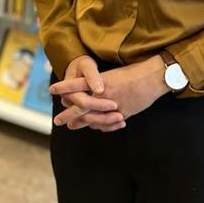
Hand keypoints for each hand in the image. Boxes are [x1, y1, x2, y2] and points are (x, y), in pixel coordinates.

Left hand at [52, 55, 169, 129]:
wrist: (151, 78)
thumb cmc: (133, 74)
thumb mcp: (112, 76)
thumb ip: (99, 85)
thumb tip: (88, 91)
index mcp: (100, 81)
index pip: (77, 84)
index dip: (64, 87)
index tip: (52, 89)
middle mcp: (103, 93)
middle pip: (80, 106)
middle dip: (68, 114)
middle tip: (57, 121)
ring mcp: (112, 105)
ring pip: (92, 118)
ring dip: (81, 123)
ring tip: (71, 126)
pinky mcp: (122, 113)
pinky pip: (107, 123)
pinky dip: (100, 126)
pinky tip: (93, 128)